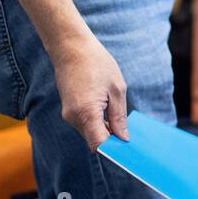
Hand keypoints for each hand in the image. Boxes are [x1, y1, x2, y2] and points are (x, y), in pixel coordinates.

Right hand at [53, 33, 128, 150]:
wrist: (71, 48)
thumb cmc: (97, 64)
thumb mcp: (116, 89)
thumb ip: (119, 116)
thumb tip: (123, 138)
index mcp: (87, 112)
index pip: (99, 144)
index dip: (113, 150)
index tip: (128, 148)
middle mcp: (73, 117)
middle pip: (94, 140)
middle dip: (111, 139)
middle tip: (129, 133)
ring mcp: (68, 114)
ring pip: (89, 132)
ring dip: (104, 129)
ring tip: (118, 115)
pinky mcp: (68, 110)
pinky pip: (84, 123)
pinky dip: (96, 122)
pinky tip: (107, 109)